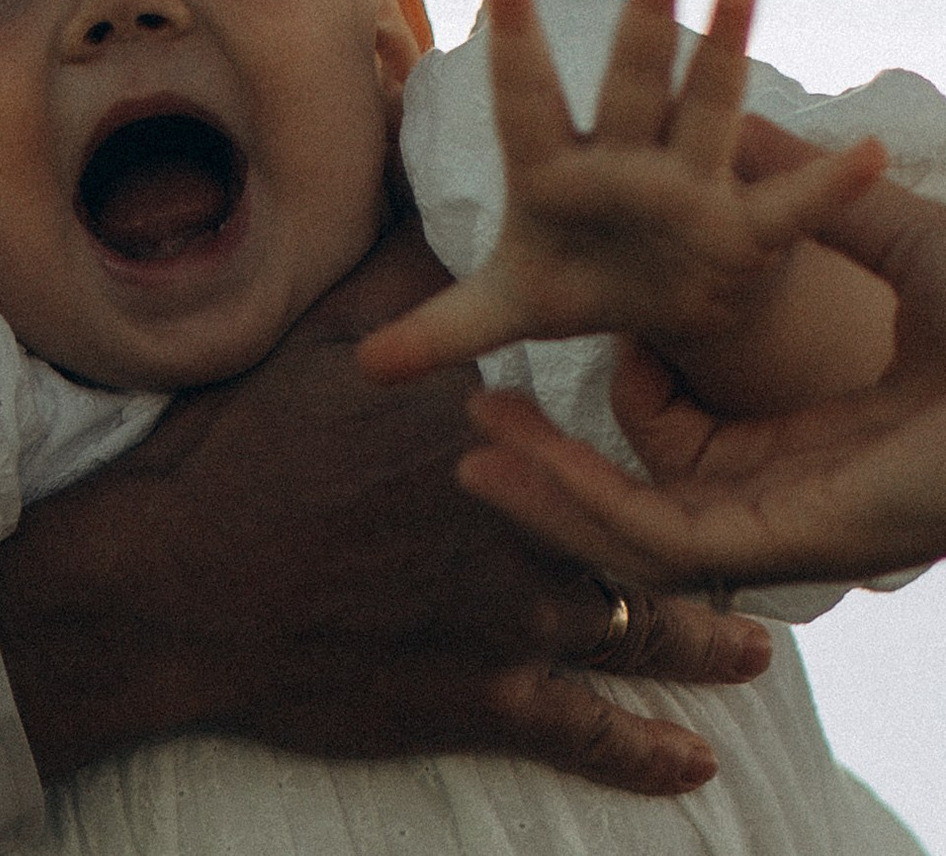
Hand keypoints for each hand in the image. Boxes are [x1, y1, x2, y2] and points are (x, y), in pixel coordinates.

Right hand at [0, 213, 773, 796]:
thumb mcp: (326, 333)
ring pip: (637, 636)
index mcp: (499, 436)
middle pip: (642, 532)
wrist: (180, 580)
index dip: (650, 422)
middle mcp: (528, 529)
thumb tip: (437, 181)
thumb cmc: (245, 449)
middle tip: (765, 543)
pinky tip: (690, 763)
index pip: (599, 425)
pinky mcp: (481, 700)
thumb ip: (406, 272)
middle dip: (707, 540)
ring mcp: (511, 623)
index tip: (696, 410)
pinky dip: (642, 753)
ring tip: (751, 655)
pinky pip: (584, 733)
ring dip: (701, 649)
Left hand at [360, 0, 885, 381]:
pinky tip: (872, 150)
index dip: (518, 43)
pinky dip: (831, 183)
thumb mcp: (509, 310)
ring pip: (710, 109)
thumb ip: (441, 328)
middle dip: (648, 15)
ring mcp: (689, 184)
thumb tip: (363, 367)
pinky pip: (791, 205)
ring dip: (728, 50)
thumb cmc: (579, 282)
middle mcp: (626, 160)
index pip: (529, 100)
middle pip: (635, 81)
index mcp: (555, 172)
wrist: (656, 305)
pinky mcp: (743, 227)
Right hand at [456, 116, 945, 593]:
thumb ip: (815, 200)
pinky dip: (580, 501)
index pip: (697, 448)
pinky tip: (515, 456)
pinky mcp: (800, 537)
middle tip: (472, 407)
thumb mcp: (903, 240)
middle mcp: (803, 498)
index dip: (637, 397)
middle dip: (556, 461)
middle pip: (645, 500)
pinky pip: (661, 539)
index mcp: (828, 446)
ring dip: (546, 488)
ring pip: (633, 535)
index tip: (604, 333)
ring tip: (468, 437)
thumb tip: (749, 116)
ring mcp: (798, 528)